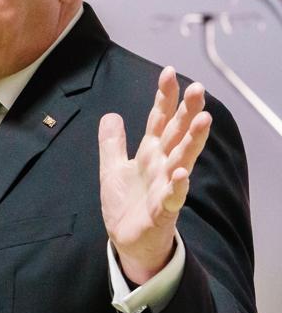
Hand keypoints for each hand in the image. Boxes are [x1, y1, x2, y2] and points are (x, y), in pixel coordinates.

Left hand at [99, 66, 211, 283]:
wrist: (128, 240)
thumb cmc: (126, 203)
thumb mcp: (111, 168)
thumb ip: (112, 142)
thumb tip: (110, 115)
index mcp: (150, 153)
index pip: (159, 120)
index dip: (164, 97)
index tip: (169, 72)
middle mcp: (162, 165)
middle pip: (177, 134)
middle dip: (187, 111)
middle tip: (198, 89)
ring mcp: (165, 186)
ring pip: (183, 159)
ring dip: (192, 140)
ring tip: (202, 120)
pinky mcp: (162, 210)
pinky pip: (172, 197)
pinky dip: (177, 186)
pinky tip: (180, 173)